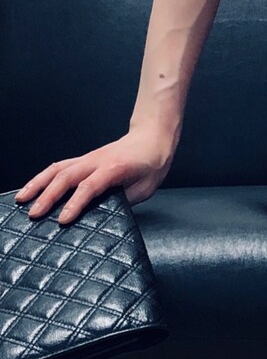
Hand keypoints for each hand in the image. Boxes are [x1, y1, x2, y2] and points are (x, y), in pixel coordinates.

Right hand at [13, 127, 176, 225]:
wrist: (152, 139)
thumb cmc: (151, 164)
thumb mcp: (144, 188)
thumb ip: (123, 200)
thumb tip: (103, 215)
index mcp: (114, 168)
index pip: (90, 186)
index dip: (76, 204)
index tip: (63, 220)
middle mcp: (97, 161)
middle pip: (67, 177)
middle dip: (48, 196)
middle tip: (34, 214)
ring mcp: (88, 158)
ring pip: (57, 169)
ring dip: (38, 184)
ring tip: (21, 199)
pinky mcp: (83, 159)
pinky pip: (59, 167)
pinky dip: (42, 177)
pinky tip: (32, 188)